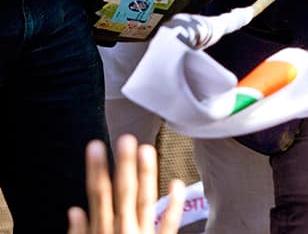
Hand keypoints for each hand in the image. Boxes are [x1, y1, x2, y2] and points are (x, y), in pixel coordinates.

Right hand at [67, 135, 184, 233]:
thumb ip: (79, 233)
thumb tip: (74, 211)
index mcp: (102, 232)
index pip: (97, 195)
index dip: (96, 169)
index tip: (95, 146)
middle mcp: (123, 231)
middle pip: (123, 193)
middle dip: (124, 166)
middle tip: (125, 140)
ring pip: (145, 201)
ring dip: (146, 175)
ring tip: (146, 150)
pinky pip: (169, 224)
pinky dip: (173, 205)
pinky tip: (176, 183)